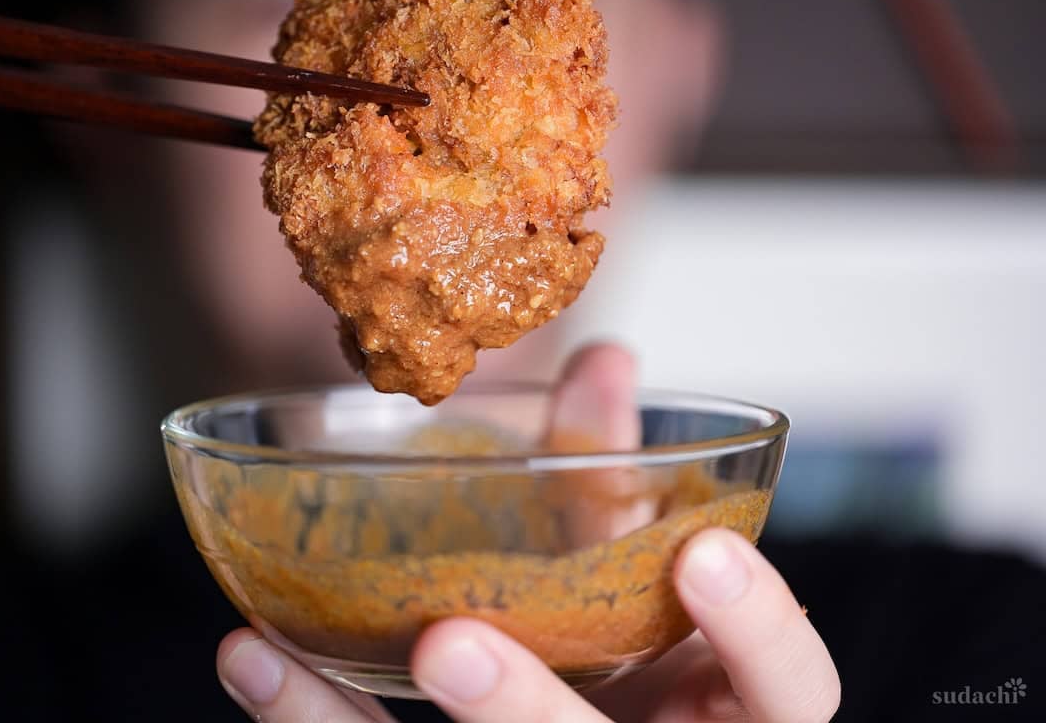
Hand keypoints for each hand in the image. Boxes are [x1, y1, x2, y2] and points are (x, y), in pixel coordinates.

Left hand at [215, 344, 839, 720]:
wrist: (526, 707)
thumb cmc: (607, 635)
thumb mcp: (614, 560)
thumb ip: (616, 467)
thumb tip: (607, 357)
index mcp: (713, 706)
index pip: (792, 693)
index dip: (762, 633)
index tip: (704, 553)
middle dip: (527, 711)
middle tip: (453, 642)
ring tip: (269, 655)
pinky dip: (308, 714)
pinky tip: (253, 657)